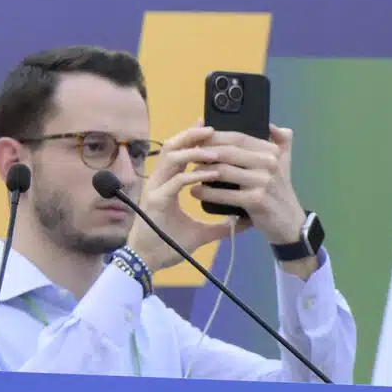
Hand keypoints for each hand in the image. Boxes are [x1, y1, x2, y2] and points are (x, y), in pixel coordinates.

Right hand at [125, 127, 236, 273]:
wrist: (149, 263)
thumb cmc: (169, 245)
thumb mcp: (201, 232)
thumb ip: (219, 225)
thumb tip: (242, 222)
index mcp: (166, 185)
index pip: (177, 153)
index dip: (191, 139)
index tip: (210, 129)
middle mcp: (158, 183)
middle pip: (172, 148)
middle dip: (191, 135)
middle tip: (212, 128)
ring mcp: (156, 191)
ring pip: (172, 159)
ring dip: (195, 152)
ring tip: (217, 150)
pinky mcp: (156, 202)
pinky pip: (176, 182)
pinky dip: (195, 175)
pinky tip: (213, 174)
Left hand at [185, 125, 310, 255]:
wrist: (290, 223)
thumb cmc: (281, 192)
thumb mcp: (286, 164)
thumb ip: (282, 142)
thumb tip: (272, 125)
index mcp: (272, 151)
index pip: (238, 138)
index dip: (215, 137)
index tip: (196, 140)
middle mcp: (270, 163)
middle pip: (228, 152)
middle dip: (204, 153)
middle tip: (188, 156)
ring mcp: (264, 182)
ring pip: (223, 171)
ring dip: (202, 172)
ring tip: (189, 174)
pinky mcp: (256, 200)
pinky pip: (224, 194)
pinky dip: (207, 193)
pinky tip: (195, 192)